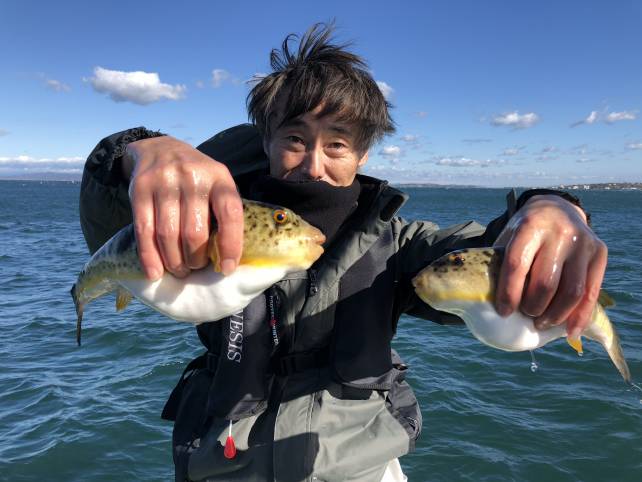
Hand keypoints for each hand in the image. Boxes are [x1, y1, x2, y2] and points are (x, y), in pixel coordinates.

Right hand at [123, 136, 242, 279]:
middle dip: (196, 259)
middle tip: (195, 268)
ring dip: (174, 261)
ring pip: (168, 235)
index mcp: (219, 177)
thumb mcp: (217, 184)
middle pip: (195, 232)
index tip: (226, 268)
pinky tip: (154, 272)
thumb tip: (225, 260)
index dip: (230, 245)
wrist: (160, 148)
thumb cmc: (196, 178)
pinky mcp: (140, 189)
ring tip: (179, 270)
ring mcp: (164, 181)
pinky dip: (149, 257)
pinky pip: (144, 231)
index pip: (230, 214)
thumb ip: (222, 212)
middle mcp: (192, 177)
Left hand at [493, 194, 607, 338]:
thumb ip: (500, 263)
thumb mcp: (508, 237)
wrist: (556, 208)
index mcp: (530, 226)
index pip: (517, 265)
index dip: (509, 293)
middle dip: (533, 307)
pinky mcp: (600, 253)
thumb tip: (482, 300)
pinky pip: (591, 293)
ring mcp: (582, 243)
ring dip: (555, 315)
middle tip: (526, 315)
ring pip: (571, 291)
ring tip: (542, 323)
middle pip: (545, 283)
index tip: (504, 312)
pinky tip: (569, 331)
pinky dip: (580, 316)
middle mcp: (559, 233)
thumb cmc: (525, 231)